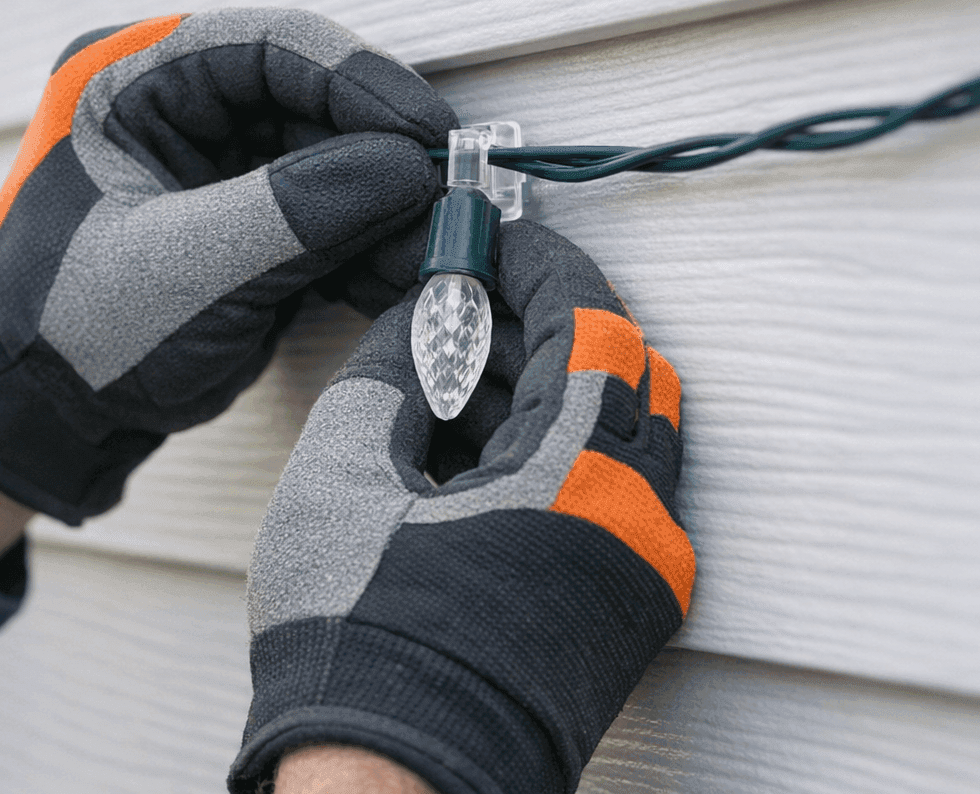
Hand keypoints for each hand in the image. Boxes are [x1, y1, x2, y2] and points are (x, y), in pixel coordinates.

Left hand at [0, 8, 455, 523]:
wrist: (38, 413)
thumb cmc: (71, 331)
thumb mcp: (180, 268)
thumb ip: (292, 212)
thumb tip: (406, 168)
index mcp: (132, 80)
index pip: (266, 47)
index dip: (356, 80)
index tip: (424, 131)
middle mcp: (181, 107)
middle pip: (312, 102)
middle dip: (382, 154)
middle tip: (448, 197)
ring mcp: (222, 168)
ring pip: (332, 161)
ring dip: (387, 207)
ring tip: (438, 250)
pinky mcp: (252, 224)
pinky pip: (328, 215)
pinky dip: (370, 246)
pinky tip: (411, 275)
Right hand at [232, 221, 692, 793]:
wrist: (392, 781)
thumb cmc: (360, 650)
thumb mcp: (342, 477)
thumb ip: (389, 374)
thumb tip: (422, 326)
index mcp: (576, 480)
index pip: (593, 325)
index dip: (541, 268)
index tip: (499, 240)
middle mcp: (635, 520)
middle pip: (619, 372)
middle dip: (543, 321)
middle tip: (466, 303)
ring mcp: (637, 566)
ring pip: (615, 429)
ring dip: (544, 383)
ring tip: (452, 373)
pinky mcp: (621, 601)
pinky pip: (606, 486)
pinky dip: (550, 444)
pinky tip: (471, 440)